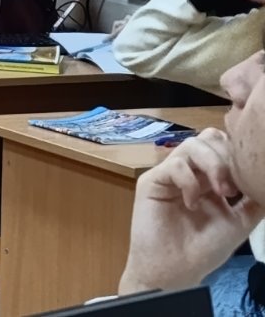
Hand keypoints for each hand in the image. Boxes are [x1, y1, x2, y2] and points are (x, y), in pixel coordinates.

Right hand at [118, 129, 262, 293]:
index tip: (247, 178)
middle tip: (232, 187)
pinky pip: (174, 165)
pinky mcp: (152, 180)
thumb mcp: (239, 222)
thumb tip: (262, 181)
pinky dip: (189, 181)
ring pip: (192, 145)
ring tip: (219, 191)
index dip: (236, 153)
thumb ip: (253, 200)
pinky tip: (192, 203)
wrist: (176, 268)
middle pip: (208, 138)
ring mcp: (170, 174)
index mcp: (209, 179)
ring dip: (212, 165)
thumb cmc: (204, 248)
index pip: (222, 147)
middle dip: (226, 157)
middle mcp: (190, 171)